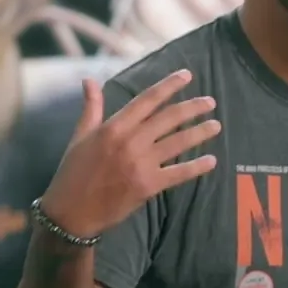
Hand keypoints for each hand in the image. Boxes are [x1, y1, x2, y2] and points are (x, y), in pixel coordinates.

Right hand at [39, 70, 220, 237]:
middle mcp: (130, 141)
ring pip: (178, 142)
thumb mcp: (79, 136)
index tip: (187, 75)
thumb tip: (89, 79)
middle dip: (193, 107)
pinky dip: (197, 167)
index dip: (169, 86)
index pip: (147, 100)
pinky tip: (212, 160)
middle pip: (169, 118)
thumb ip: (91, 107)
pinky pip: (178, 173)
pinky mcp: (148, 185)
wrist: (71, 212)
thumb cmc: (73, 172)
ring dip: (200, 132)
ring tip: (216, 125)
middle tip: (211, 102)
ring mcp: (141, 164)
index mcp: (114, 127)